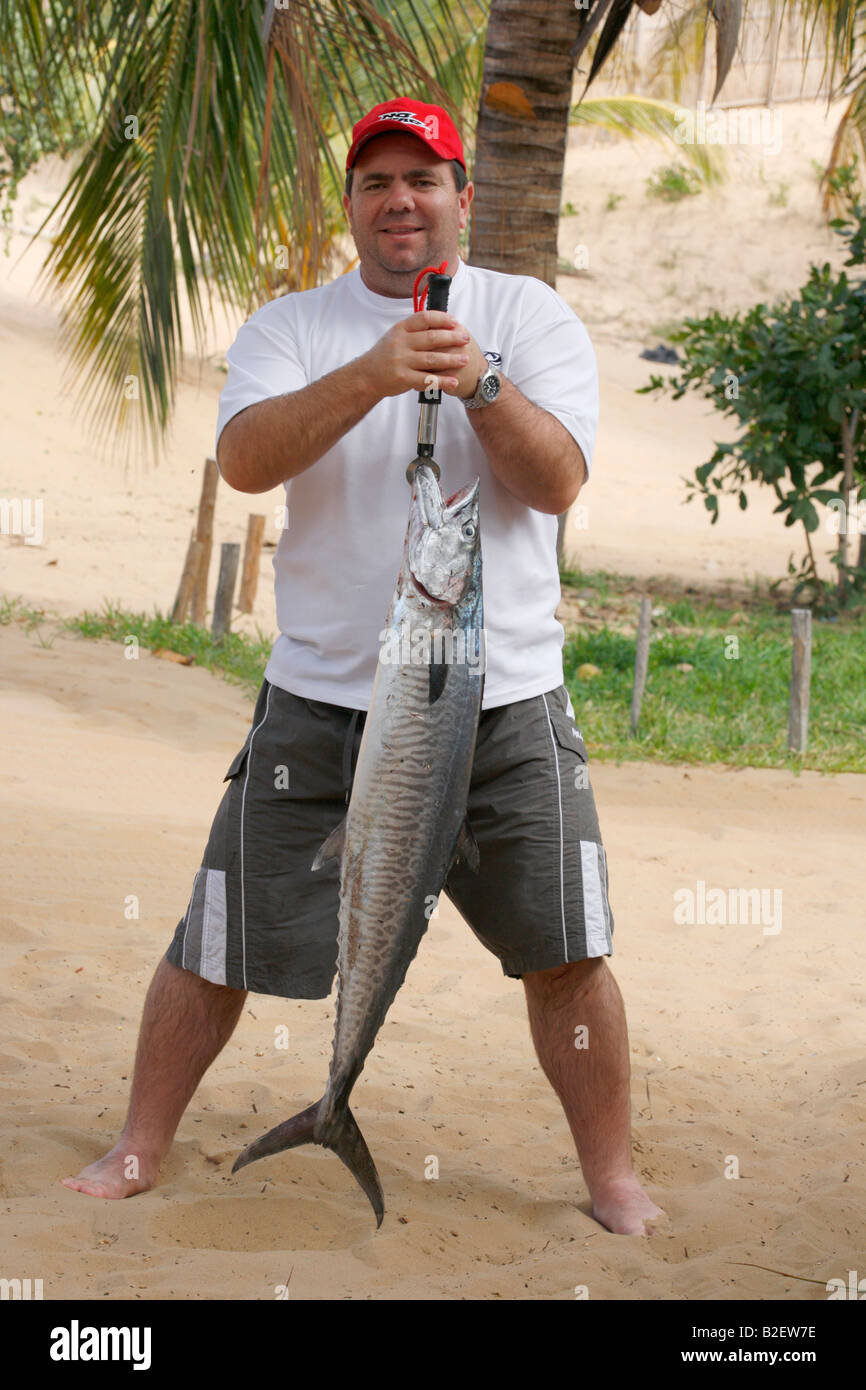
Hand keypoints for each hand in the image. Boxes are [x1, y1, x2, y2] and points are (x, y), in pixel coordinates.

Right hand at [358, 310, 485, 398]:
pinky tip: (453, 381)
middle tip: (465, 339)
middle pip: (432, 338)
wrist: (366, 375)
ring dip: (451, 359)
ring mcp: (401, 361)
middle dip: (452, 338)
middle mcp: (400, 343)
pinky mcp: (403, 378)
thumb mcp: (396, 336)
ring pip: (432, 359)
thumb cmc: (385, 355)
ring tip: (464, 359)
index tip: (455, 322)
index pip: (425, 318)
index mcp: (400, 329)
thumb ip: (415, 329)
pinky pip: (427, 379)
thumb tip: (442, 322)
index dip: (442, 319)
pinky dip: (442, 381)